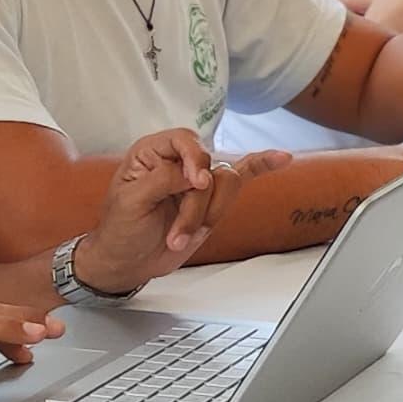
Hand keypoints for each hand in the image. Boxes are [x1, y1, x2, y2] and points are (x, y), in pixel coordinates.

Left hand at [69, 129, 282, 293]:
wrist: (128, 261)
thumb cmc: (120, 230)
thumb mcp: (132, 202)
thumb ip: (164, 179)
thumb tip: (199, 173)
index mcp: (152, 153)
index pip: (184, 140)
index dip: (194, 159)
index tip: (194, 184)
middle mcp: (178, 162)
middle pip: (209, 168)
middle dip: (196, 206)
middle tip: (176, 232)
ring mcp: (199, 182)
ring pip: (226, 185)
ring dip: (208, 216)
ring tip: (182, 238)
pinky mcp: (214, 200)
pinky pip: (244, 176)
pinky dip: (262, 167)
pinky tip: (282, 159)